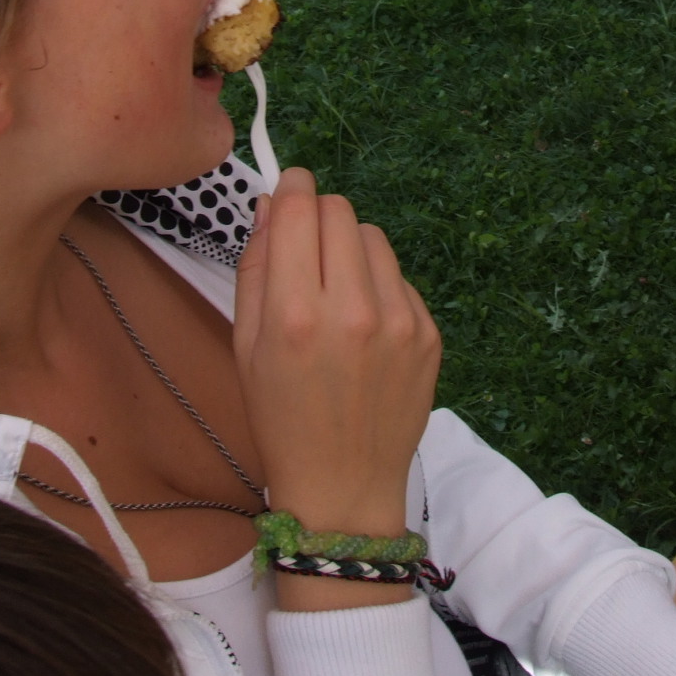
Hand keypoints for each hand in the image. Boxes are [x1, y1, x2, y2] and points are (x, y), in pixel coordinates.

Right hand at [233, 169, 440, 607]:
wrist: (344, 485)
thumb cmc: (281, 418)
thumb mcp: (246, 346)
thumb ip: (257, 267)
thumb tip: (274, 202)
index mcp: (297, 316)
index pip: (303, 208)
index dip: (293, 190)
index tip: (289, 193)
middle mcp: (354, 310)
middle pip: (341, 211)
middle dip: (319, 220)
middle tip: (307, 254)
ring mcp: (400, 321)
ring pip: (375, 237)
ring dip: (351, 250)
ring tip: (336, 294)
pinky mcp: (429, 333)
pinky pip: (399, 278)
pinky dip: (378, 286)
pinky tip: (364, 328)